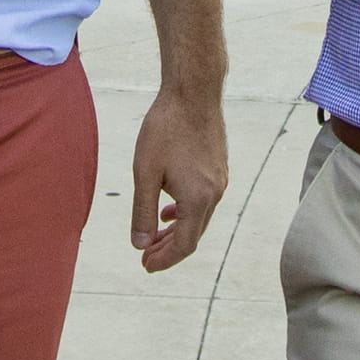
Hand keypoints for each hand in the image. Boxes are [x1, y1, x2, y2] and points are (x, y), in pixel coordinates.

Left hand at [127, 87, 228, 271]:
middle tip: (145, 258)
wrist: (193, 92)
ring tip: (154, 236)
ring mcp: (220, 181)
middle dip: (169, 249)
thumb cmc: (165, 128)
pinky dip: (185, 213)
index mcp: (198, 199)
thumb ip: (142, 211)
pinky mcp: (219, 168)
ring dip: (177, 231)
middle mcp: (215, 194)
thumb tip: (139, 244)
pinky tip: (169, 208)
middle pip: (193, 235)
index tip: (144, 266)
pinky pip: (203, 201)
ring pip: (199, 218)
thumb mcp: (145, 173)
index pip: (184, 245)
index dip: (164, 259)